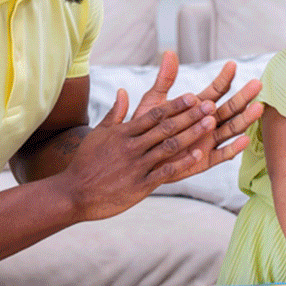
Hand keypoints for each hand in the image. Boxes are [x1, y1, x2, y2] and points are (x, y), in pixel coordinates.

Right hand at [62, 88, 217, 220]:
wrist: (75, 193)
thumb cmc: (85, 162)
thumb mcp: (99, 135)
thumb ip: (115, 114)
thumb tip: (124, 91)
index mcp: (123, 132)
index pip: (154, 115)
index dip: (176, 105)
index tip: (193, 96)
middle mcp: (132, 147)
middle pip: (167, 127)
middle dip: (191, 115)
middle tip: (211, 105)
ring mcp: (137, 166)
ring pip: (170, 146)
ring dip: (192, 134)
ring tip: (211, 124)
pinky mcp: (140, 185)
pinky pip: (166, 172)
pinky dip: (183, 162)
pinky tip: (199, 155)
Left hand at [132, 51, 263, 175]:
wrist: (139, 158)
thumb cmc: (146, 128)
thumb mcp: (154, 102)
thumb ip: (164, 79)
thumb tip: (169, 52)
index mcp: (198, 107)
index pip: (216, 90)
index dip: (224, 78)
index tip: (231, 65)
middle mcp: (208, 123)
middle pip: (230, 108)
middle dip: (243, 96)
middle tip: (257, 83)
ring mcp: (209, 141)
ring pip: (232, 129)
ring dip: (245, 119)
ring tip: (258, 107)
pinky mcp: (205, 160)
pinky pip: (222, 155)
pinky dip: (234, 148)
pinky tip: (244, 140)